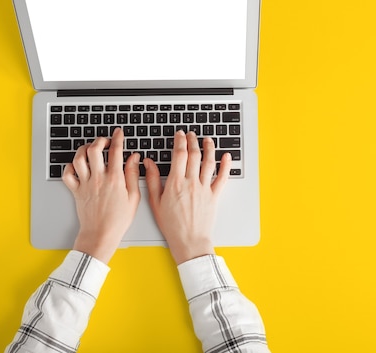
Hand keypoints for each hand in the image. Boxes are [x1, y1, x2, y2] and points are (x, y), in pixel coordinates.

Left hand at [62, 128, 140, 263]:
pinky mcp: (76, 191)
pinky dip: (70, 166)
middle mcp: (98, 179)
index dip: (117, 138)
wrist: (100, 234)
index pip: (116, 151)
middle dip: (100, 140)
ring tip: (90, 149)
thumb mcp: (134, 197)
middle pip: (94, 149)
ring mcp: (85, 184)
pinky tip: (78, 166)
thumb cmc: (118, 219)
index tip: (119, 133)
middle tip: (105, 140)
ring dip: (84, 149)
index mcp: (115, 179)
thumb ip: (133, 174)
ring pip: (79, 158)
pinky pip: (67, 174)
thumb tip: (134, 158)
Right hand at [144, 130, 230, 264]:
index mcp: (175, 183)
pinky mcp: (215, 196)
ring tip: (207, 139)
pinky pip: (222, 177)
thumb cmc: (172, 225)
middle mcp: (191, 183)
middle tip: (191, 134)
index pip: (179, 155)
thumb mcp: (155, 203)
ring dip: (209, 148)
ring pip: (208, 162)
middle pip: (194, 155)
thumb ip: (152, 180)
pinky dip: (226, 165)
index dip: (179, 141)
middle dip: (192, 140)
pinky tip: (227, 156)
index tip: (179, 135)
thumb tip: (148, 162)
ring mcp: (204, 188)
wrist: (189, 241)